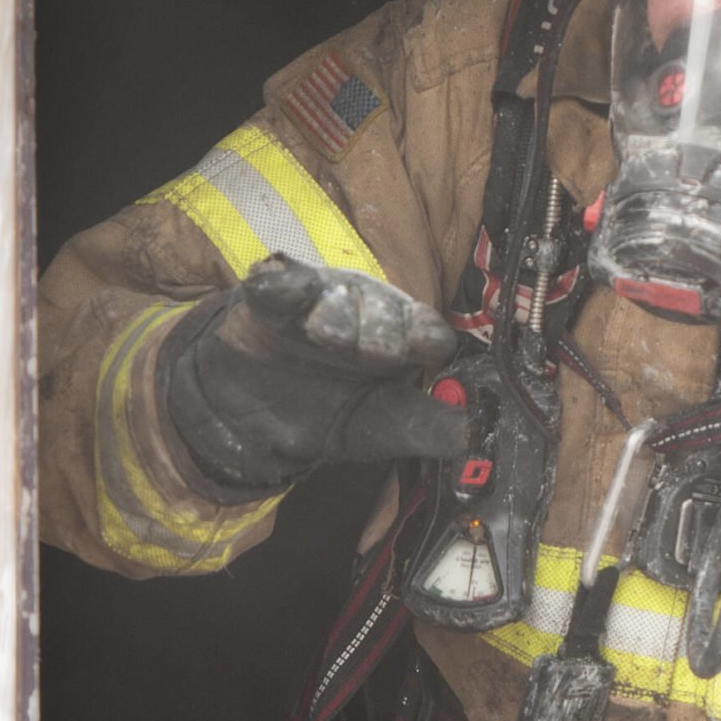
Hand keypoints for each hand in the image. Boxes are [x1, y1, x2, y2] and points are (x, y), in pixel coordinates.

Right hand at [158, 256, 467, 496]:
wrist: (249, 422)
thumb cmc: (323, 415)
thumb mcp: (375, 430)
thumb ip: (423, 430)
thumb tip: (472, 437)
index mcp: (402, 341)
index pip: (425, 328)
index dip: (425, 335)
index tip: (425, 346)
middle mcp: (366, 312)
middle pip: (385, 308)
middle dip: (381, 328)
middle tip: (372, 353)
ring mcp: (319, 299)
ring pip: (338, 293)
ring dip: (336, 313)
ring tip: (324, 336)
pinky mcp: (273, 296)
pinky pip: (281, 283)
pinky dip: (282, 285)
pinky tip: (279, 288)